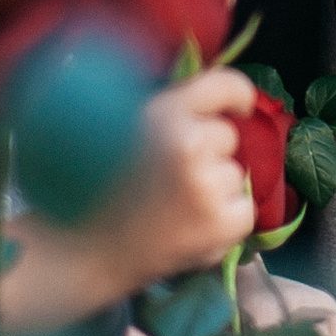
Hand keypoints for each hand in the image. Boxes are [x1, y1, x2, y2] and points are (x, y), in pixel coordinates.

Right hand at [79, 70, 258, 295]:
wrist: (90, 251)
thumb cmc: (105, 186)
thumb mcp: (131, 126)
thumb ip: (171, 111)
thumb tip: (215, 102)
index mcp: (164, 112)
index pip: (224, 85)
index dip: (237, 94)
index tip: (241, 106)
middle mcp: (188, 143)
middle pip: (228, 136)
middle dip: (210, 153)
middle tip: (173, 177)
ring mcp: (205, 185)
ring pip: (236, 175)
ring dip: (216, 189)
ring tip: (176, 207)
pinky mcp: (218, 224)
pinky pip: (245, 211)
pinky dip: (227, 222)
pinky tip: (192, 227)